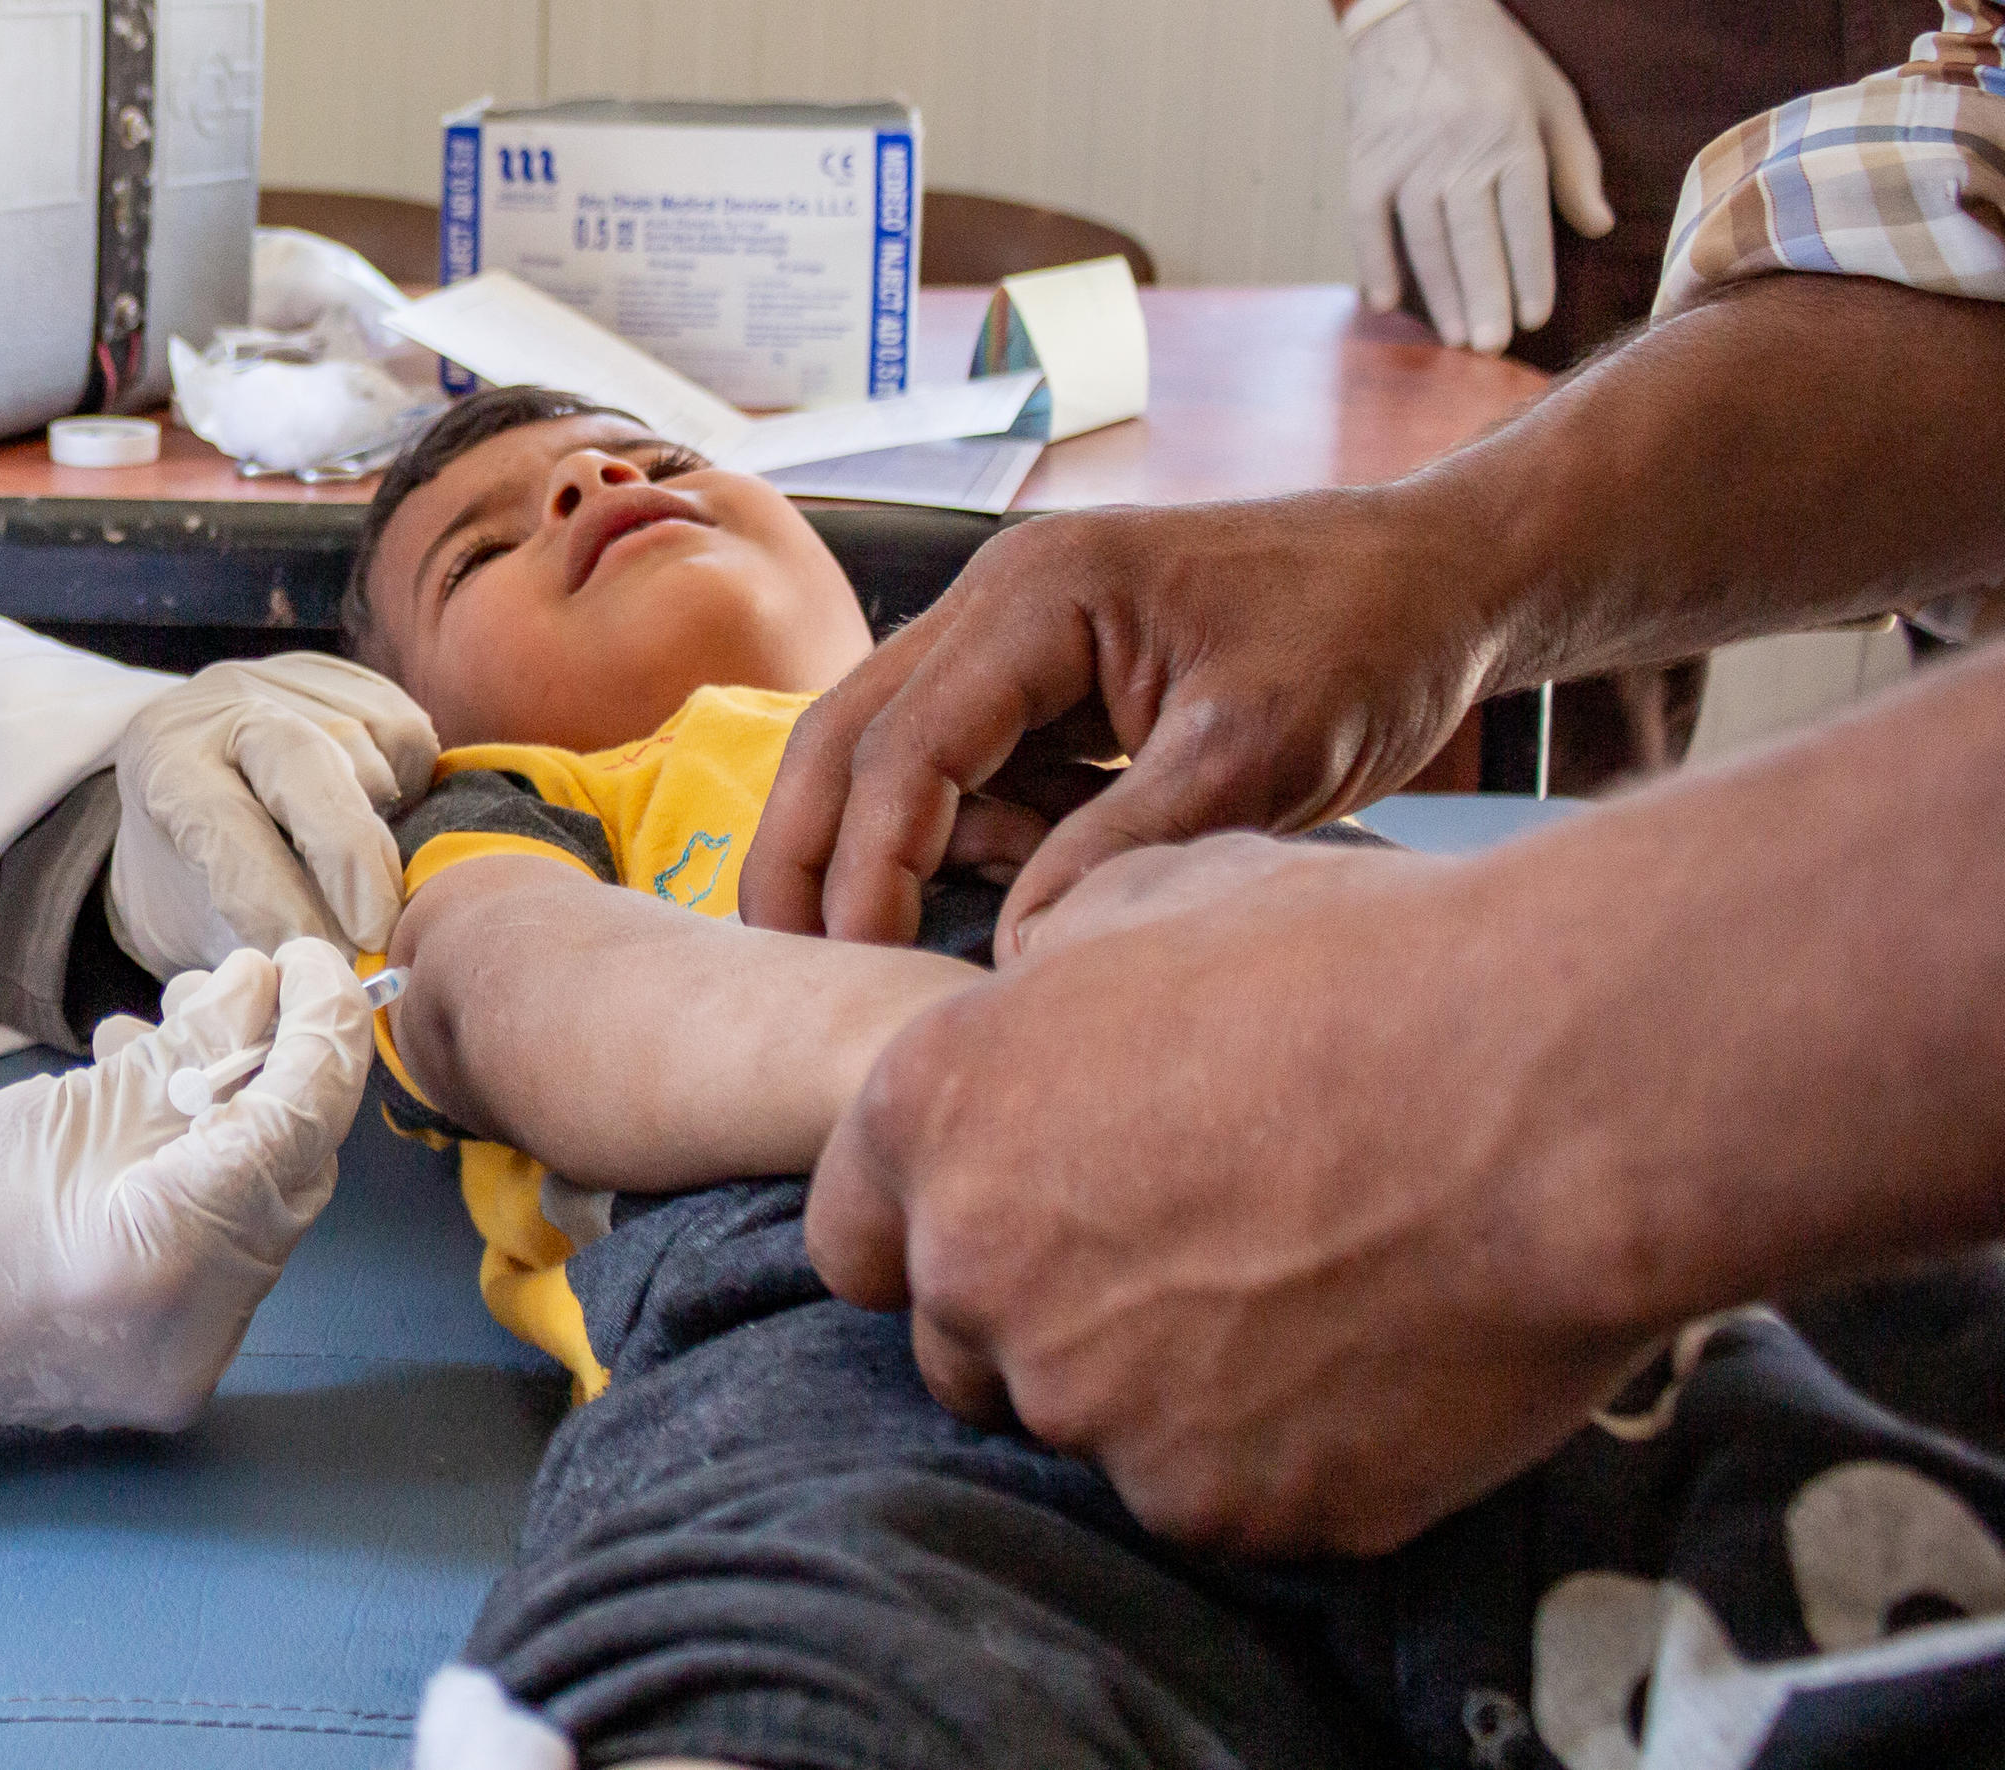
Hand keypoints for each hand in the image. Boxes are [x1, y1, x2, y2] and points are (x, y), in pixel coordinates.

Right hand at [0, 940, 371, 1512]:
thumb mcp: (58, 1108)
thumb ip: (181, 1052)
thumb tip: (265, 987)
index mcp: (164, 1251)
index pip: (298, 1126)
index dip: (324, 1031)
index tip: (319, 962)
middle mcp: (202, 1326)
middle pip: (294, 1174)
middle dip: (284, 1070)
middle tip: (256, 985)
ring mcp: (191, 1361)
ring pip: (264, 1211)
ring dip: (242, 1115)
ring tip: (184, 1034)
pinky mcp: (172, 1367)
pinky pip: (225, 1252)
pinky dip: (208, 1173)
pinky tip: (158, 1110)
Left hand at [109, 652, 438, 969]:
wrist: (187, 795)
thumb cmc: (190, 876)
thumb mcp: (193, 915)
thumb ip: (253, 940)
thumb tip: (333, 976)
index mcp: (162, 761)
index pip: (221, 822)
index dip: (272, 894)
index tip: (316, 959)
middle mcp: (221, 703)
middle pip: (298, 756)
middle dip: (346, 847)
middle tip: (378, 929)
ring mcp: (286, 679)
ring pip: (363, 750)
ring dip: (381, 832)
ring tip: (369, 889)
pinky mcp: (346, 678)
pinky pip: (404, 735)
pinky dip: (407, 789)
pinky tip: (384, 821)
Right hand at [746, 491, 1486, 947]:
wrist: (1446, 577)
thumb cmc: (1369, 641)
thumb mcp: (1259, 758)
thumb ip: (1124, 850)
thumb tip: (1013, 950)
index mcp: (1039, 594)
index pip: (907, 743)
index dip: (870, 863)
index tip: (859, 968)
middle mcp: (1000, 598)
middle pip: (844, 731)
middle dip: (805, 849)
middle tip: (781, 963)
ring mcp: (1014, 632)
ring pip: (888, 746)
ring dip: (885, 844)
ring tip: (918, 936)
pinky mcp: (1047, 674)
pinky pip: (961, 759)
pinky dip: (965, 830)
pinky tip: (1024, 880)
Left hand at [803, 840, 1652, 1555]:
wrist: (1548, 1086)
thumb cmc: (1361, 961)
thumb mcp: (1159, 895)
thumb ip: (1052, 968)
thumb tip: (1035, 986)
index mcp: (932, 1119)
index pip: (853, 1237)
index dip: (934, 1233)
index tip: (1016, 1224)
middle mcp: (981, 1273)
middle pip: (962, 1351)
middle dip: (1043, 1319)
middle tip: (1186, 1261)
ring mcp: (1098, 1406)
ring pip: (1096, 1429)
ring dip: (1165, 1388)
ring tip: (1306, 1292)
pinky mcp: (1228, 1504)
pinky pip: (1226, 1496)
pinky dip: (1282, 1452)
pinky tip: (1371, 1357)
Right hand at [1340, 0, 1615, 355]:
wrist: (1412, 9)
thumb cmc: (1496, 56)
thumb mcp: (1552, 96)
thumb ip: (1575, 163)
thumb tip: (1598, 226)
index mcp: (1511, 135)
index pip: (1524, 217)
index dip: (1530, 270)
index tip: (1535, 317)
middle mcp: (1458, 148)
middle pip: (1472, 236)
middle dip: (1484, 295)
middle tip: (1491, 348)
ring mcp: (1406, 155)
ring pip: (1423, 236)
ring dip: (1440, 291)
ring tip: (1458, 337)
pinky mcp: (1365, 158)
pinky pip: (1367, 220)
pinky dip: (1375, 261)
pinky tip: (1387, 301)